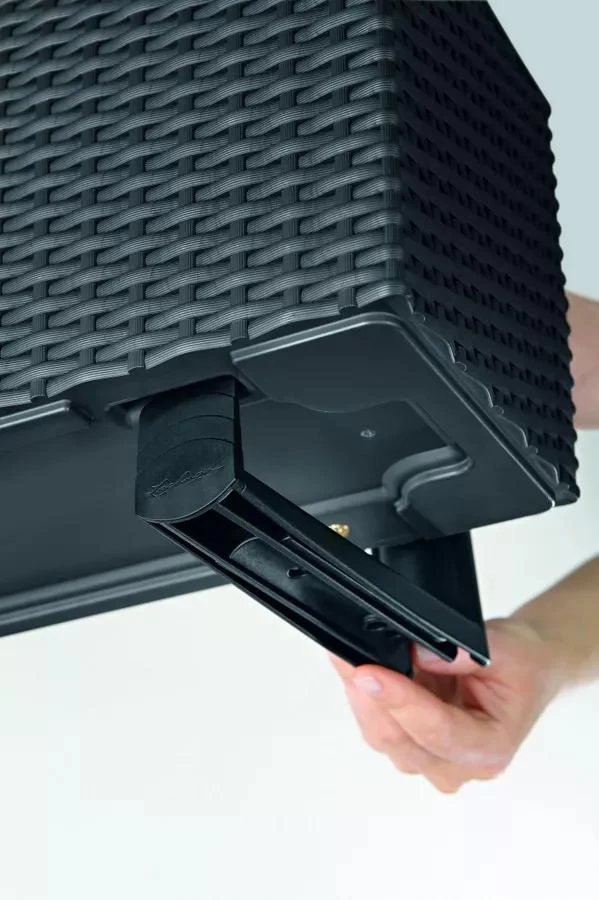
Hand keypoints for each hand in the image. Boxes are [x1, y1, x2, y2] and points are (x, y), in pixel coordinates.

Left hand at [331, 619, 569, 792]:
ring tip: (351, 657)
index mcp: (489, 748)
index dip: (398, 701)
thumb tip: (418, 655)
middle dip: (369, 696)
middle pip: (400, 739)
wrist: (527, 670)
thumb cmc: (522, 666)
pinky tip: (358, 672)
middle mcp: (460, 765)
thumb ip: (461, 655)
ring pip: (383, 735)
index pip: (436, 730)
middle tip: (345, 654)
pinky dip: (365, 698)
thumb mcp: (505, 648)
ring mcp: (433, 760)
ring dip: (362, 697)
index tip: (368, 674)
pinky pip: (379, 726)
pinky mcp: (413, 747)